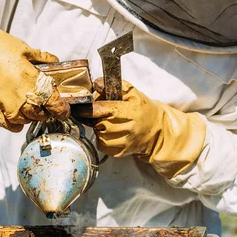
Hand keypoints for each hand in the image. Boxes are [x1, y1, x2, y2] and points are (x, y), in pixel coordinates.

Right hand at [0, 0, 69, 131]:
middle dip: (46, 111)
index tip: (63, 110)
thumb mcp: (24, 48)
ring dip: (31, 116)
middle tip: (46, 106)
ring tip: (30, 109)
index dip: (62, 109)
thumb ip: (42, 59)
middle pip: (41, 114)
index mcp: (32, 80)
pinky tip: (17, 119)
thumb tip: (55, 61)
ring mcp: (5, 106)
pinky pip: (8, 125)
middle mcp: (20, 97)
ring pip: (26, 121)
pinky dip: (15, 124)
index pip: (55, 103)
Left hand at [74, 78, 205, 177]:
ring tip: (108, 123)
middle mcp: (127, 128)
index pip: (101, 109)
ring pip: (98, 135)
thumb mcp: (133, 93)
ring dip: (99, 128)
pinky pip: (102, 146)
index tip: (79, 108)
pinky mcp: (120, 152)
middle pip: (98, 123)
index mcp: (130, 111)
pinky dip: (102, 139)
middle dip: (95, 118)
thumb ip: (115, 85)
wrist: (158, 131)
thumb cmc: (143, 110)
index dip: (87, 109)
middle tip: (102, 114)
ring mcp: (124, 142)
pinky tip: (110, 134)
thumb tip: (98, 83)